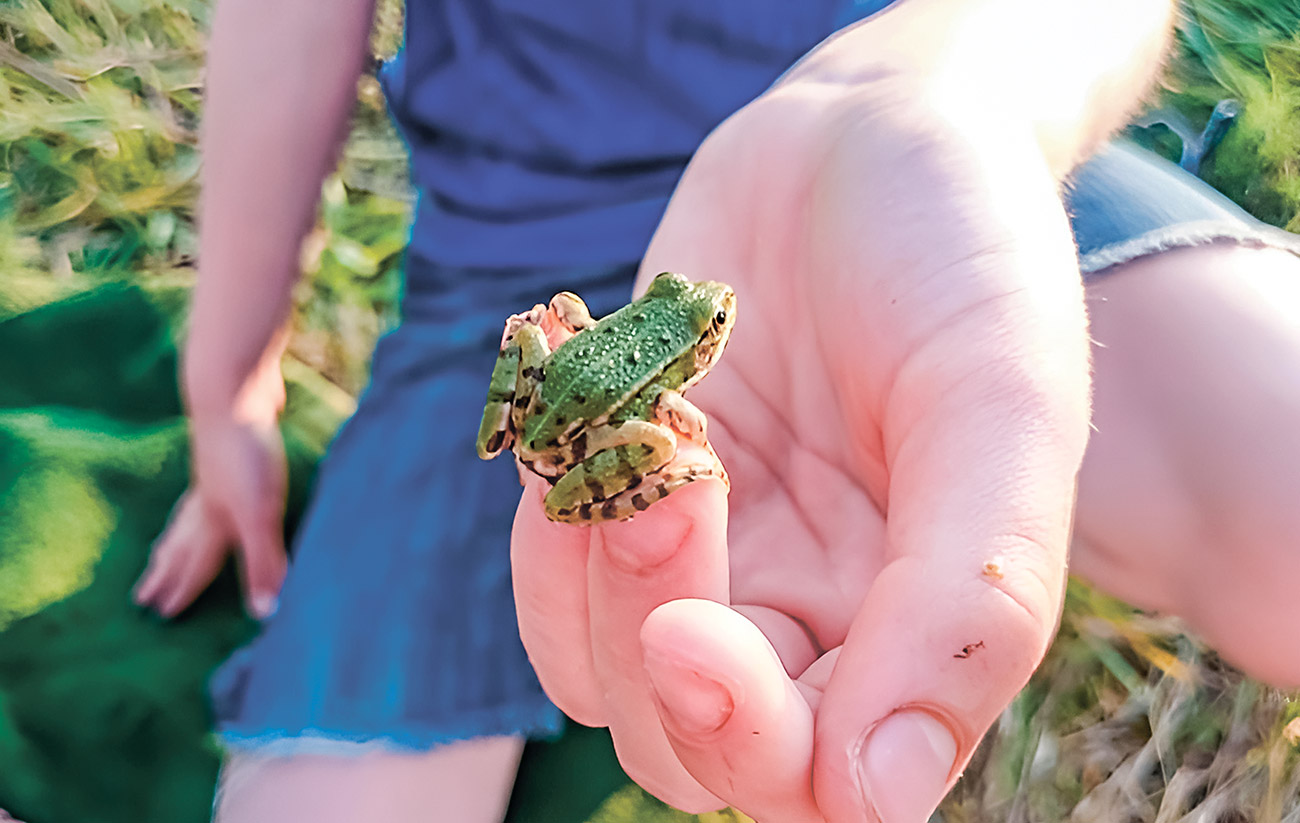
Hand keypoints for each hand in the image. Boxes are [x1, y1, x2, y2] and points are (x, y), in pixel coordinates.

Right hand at [135, 414, 287, 619]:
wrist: (232, 389)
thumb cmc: (245, 452)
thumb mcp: (260, 513)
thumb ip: (263, 561)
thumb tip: (265, 614)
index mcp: (215, 518)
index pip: (197, 562)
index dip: (184, 589)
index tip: (161, 613)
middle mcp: (208, 498)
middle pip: (183, 543)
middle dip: (166, 571)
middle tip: (141, 594)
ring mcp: (215, 471)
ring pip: (189, 514)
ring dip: (176, 536)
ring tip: (160, 547)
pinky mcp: (232, 447)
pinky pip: (209, 485)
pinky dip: (200, 497)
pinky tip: (209, 487)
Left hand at [510, 72, 1091, 821]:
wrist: (876, 139)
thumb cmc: (963, 256)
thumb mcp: (1000, 409)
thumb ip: (968, 603)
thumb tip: (884, 801)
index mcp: (912, 632)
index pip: (810, 775)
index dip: (739, 736)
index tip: (692, 633)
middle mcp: (806, 617)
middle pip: (677, 732)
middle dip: (643, 623)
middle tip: (674, 467)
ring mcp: (711, 556)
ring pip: (594, 660)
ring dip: (581, 559)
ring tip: (637, 409)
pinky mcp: (632, 488)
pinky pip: (551, 558)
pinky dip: (544, 493)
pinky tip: (581, 382)